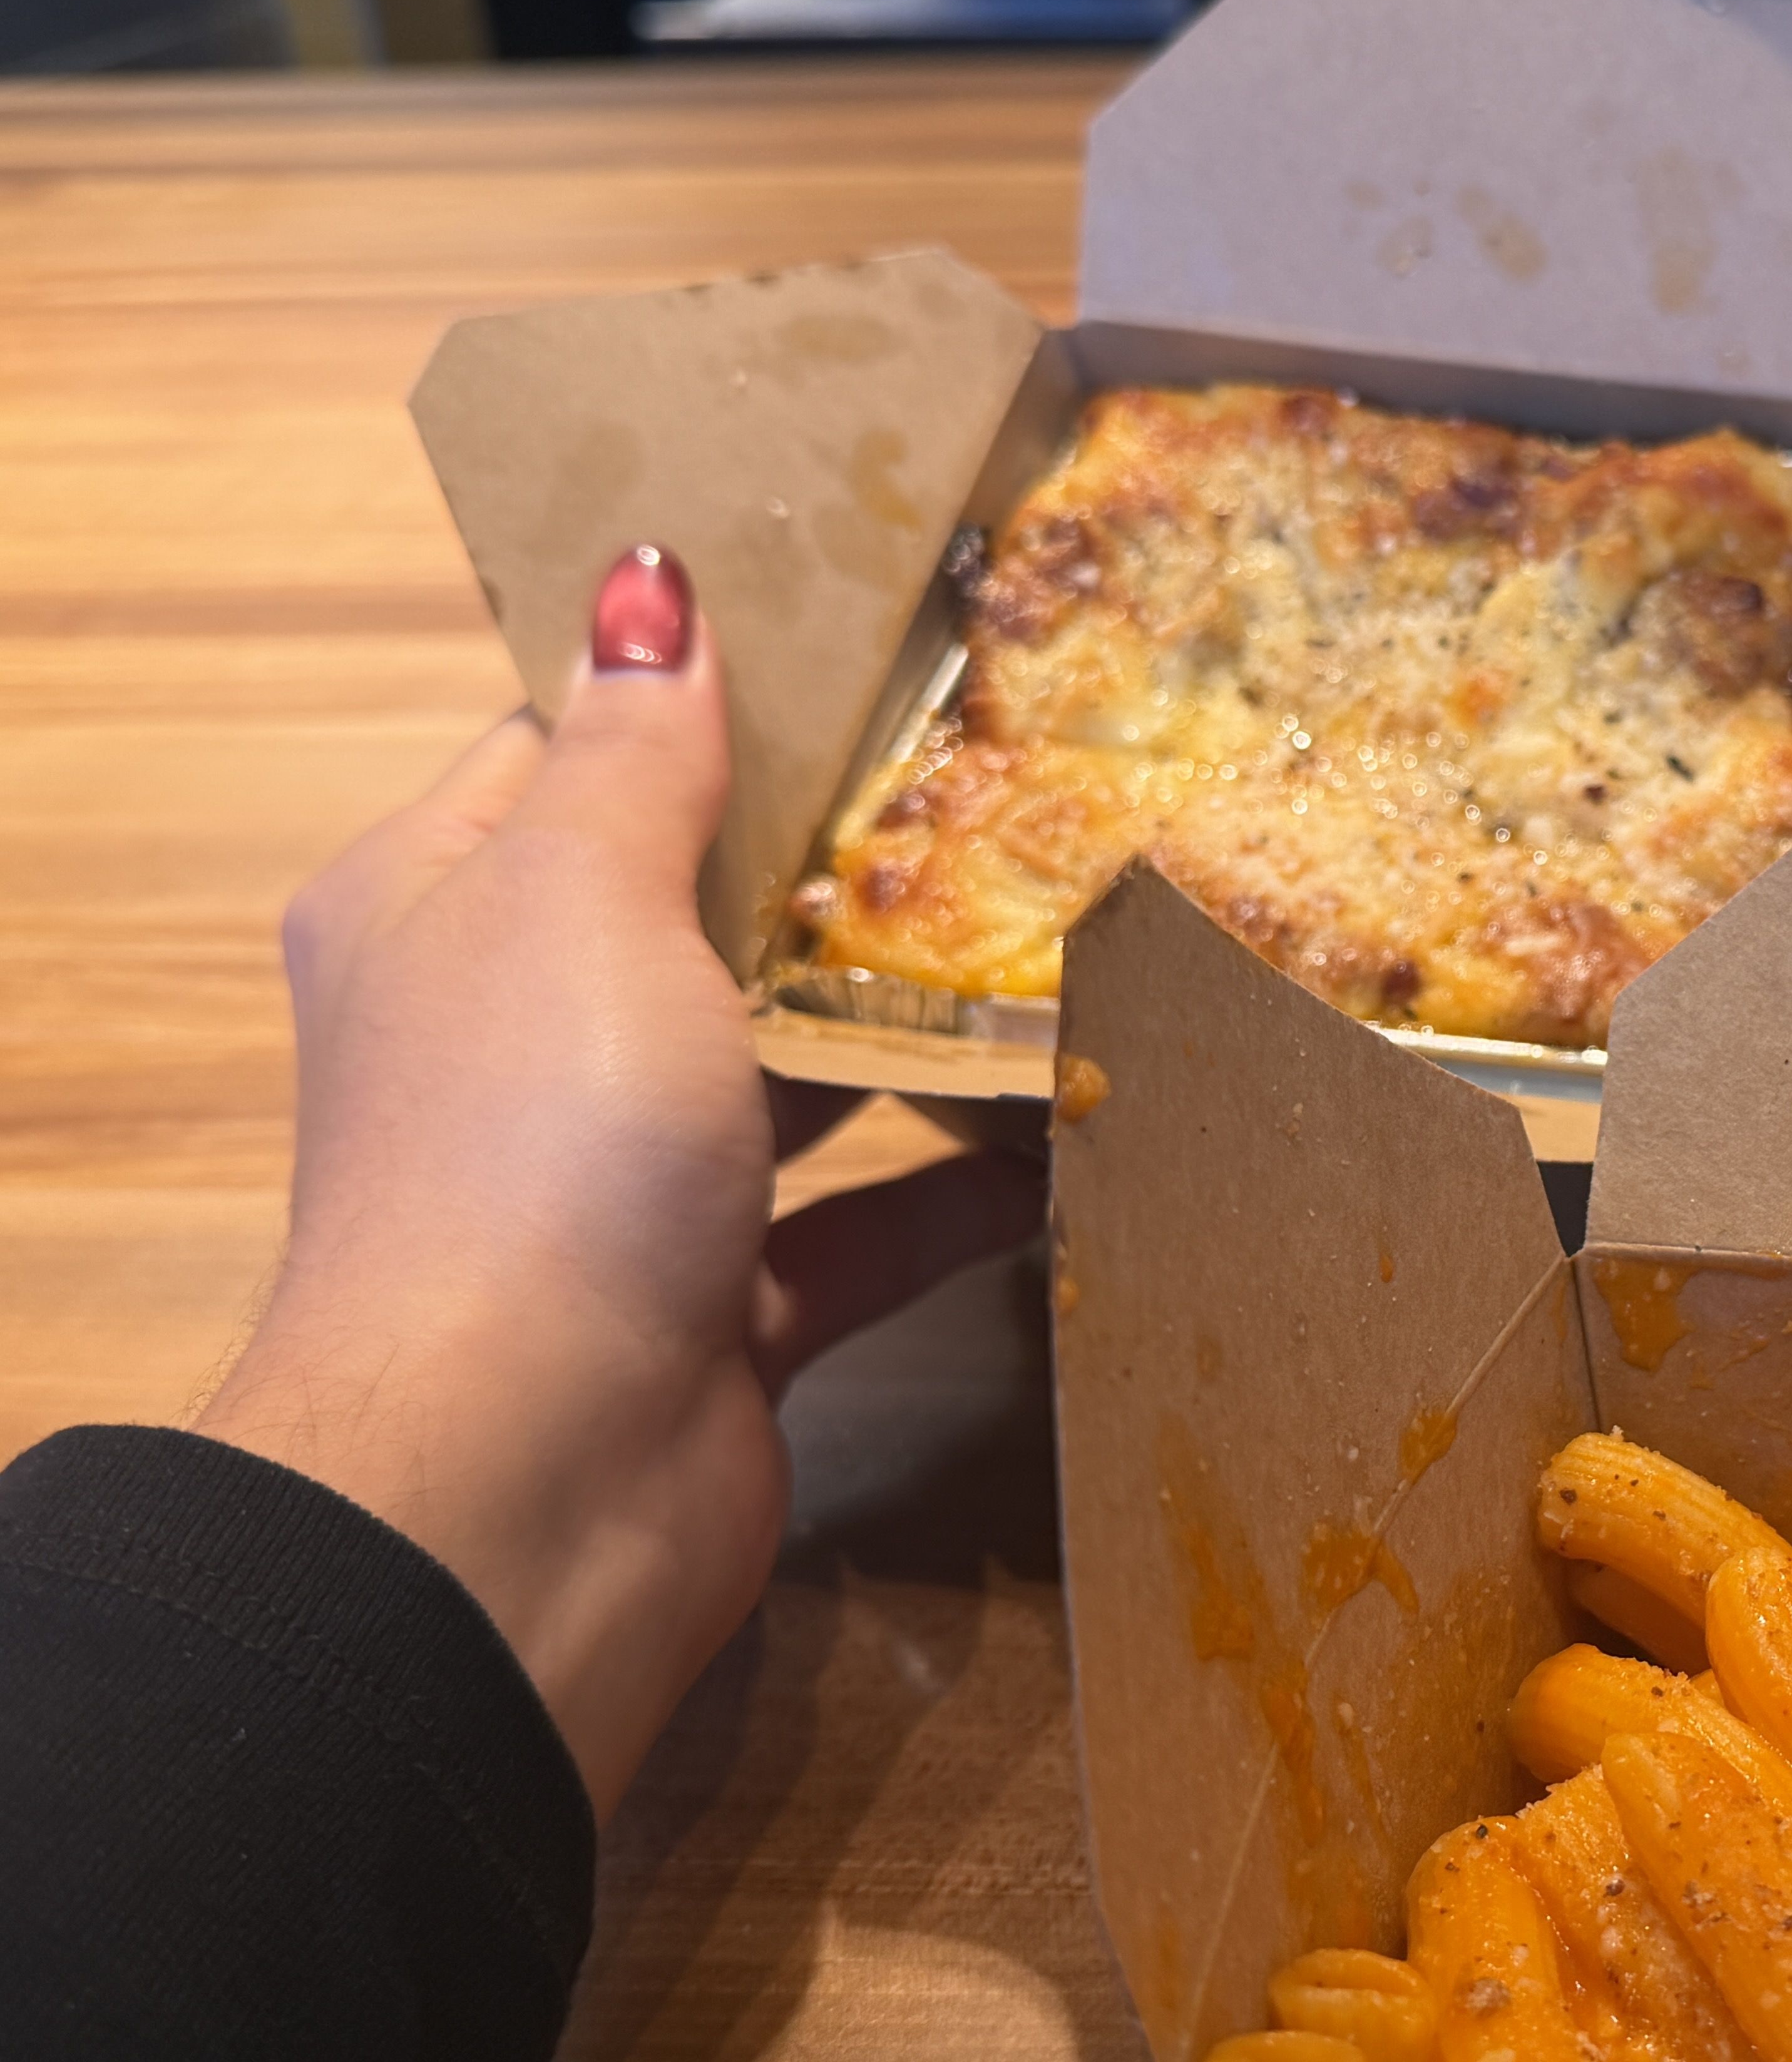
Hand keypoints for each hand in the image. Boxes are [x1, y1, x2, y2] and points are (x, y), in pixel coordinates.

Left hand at [200, 548, 1041, 1818]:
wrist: (524, 1483)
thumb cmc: (538, 1148)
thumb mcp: (582, 899)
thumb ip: (641, 749)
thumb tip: (650, 577)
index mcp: (444, 913)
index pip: (569, 756)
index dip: (704, 695)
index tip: (873, 637)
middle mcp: (521, 1039)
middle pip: (694, 914)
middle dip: (839, 863)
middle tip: (1016, 773)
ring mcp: (621, 1186)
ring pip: (787, 1073)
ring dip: (910, 1025)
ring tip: (1071, 933)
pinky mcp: (721, 1309)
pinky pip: (864, 1225)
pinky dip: (960, 1186)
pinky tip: (1076, 1132)